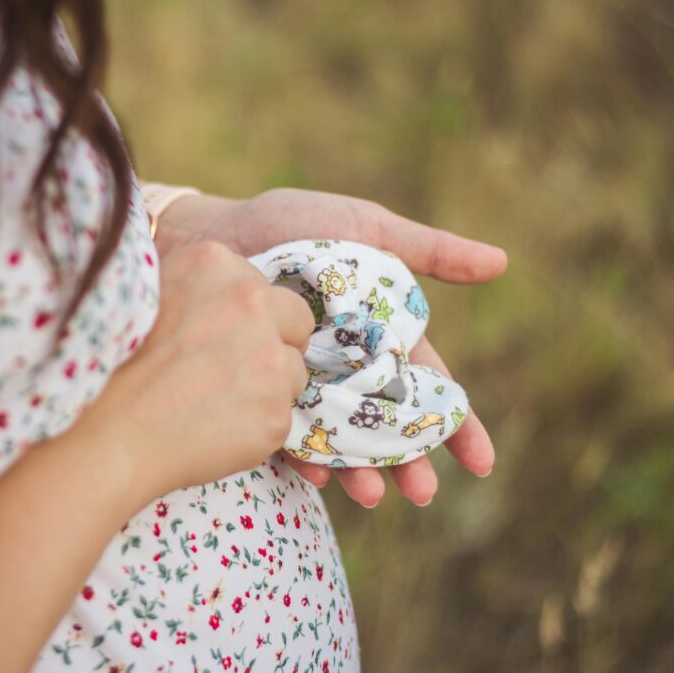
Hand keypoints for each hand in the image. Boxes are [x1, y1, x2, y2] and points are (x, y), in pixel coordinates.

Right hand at [79, 240, 315, 493]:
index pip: (259, 286)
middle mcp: (251, 302)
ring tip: (218, 403)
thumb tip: (214, 289)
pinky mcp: (276, 412)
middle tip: (232, 369)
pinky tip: (216, 429)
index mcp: (215, 264)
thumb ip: (192, 284)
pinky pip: (282, 417)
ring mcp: (269, 358)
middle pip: (296, 320)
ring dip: (267, 387)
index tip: (215, 337)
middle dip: (274, 342)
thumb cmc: (112, 365)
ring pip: (294, 372)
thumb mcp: (146, 292)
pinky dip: (256, 426)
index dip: (242, 316)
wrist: (104, 432)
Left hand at [154, 187, 507, 507]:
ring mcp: (306, 383)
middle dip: (409, 461)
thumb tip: (502, 263)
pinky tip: (317, 472)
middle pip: (388, 426)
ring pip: (343, 440)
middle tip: (422, 493)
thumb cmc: (294, 225)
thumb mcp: (367, 229)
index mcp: (381, 337)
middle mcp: (347, 368)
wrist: (218, 233)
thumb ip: (429, 250)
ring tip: (370, 495)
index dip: (457, 426)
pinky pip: (288, 433)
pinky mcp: (262, 390)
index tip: (481, 463)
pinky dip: (304, 456)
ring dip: (360, 470)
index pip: (428, 389)